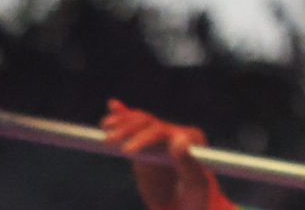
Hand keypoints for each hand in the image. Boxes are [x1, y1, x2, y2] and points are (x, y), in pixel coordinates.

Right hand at [102, 101, 233, 209]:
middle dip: (129, 130)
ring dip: (123, 123)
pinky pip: (135, 132)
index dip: (144, 138)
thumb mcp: (196, 185)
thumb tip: (178, 141)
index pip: (164, 131)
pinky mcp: (147, 152)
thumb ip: (189, 163)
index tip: (128, 152)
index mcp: (190, 140)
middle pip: (149, 124)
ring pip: (139, 125)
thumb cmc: (198, 201)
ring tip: (106, 126)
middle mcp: (175, 136)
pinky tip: (114, 105)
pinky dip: (124, 117)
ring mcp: (160, 143)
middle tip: (110, 141)